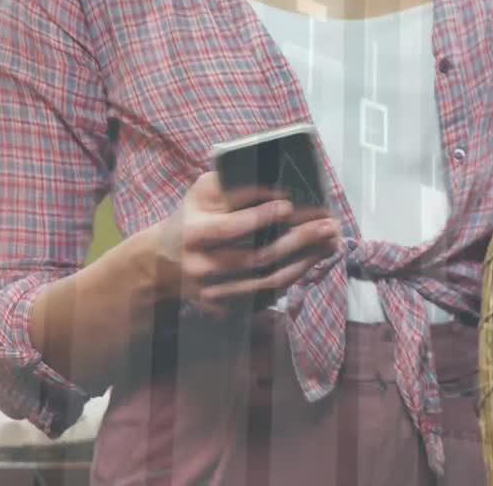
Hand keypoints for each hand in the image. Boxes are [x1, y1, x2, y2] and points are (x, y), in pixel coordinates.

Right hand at [152, 173, 339, 313]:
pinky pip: (266, 296)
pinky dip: (292, 278)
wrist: (163, 265)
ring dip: (305, 261)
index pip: (230, 228)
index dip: (261, 217)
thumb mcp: (201, 194)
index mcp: (193, 234)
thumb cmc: (192, 218)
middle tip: (329, 225)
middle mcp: (201, 268)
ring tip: (330, 242)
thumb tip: (276, 183)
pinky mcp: (224, 310)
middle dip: (299, 240)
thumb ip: (232, 185)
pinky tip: (312, 260)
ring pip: (267, 281)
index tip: (290, 205)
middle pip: (257, 257)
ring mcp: (213, 293)